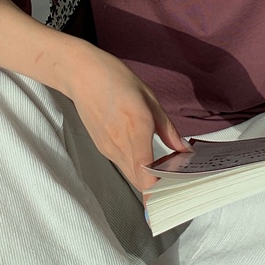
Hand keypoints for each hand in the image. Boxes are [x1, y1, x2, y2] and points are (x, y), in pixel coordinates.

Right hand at [63, 48, 189, 191]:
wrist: (81, 75)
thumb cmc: (115, 79)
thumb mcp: (149, 97)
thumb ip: (167, 128)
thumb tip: (183, 149)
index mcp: (136, 124)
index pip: (144, 169)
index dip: (157, 187)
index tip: (173, 190)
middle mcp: (119, 141)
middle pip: (139, 181)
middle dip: (157, 187)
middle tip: (175, 180)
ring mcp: (108, 147)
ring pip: (131, 176)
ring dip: (146, 178)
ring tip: (163, 168)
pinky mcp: (102, 148)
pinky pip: (122, 165)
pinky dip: (135, 168)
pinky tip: (144, 156)